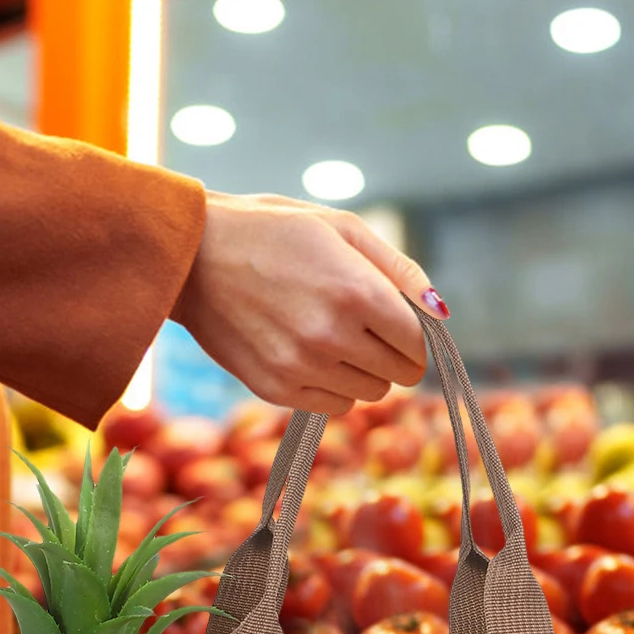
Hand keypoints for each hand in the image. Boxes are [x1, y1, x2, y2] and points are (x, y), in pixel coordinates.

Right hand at [171, 192, 442, 414]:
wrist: (192, 257)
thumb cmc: (271, 231)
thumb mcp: (339, 227)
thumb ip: (398, 269)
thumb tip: (441, 311)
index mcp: (357, 291)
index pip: (418, 342)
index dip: (414, 334)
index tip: (398, 322)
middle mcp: (332, 336)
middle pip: (399, 374)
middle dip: (392, 354)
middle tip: (364, 328)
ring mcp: (303, 368)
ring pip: (369, 394)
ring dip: (363, 371)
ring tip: (330, 336)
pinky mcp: (277, 389)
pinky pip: (334, 406)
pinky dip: (332, 386)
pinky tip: (309, 354)